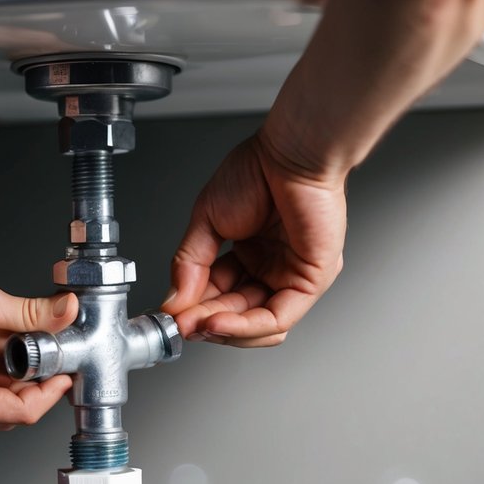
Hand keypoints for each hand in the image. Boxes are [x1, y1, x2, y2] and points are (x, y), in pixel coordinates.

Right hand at [161, 129, 345, 346]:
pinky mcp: (312, 281)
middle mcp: (273, 268)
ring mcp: (293, 276)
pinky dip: (245, 326)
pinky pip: (277, 317)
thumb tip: (173, 300)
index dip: (195, 309)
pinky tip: (218, 321)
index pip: (219, 295)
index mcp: (250, 253)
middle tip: (181, 324)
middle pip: (237, 314)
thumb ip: (189, 264)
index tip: (171, 316)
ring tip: (197, 324)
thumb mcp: (206, 221)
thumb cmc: (258, 170)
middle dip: (205, 322)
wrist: (289, 153)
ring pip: (259, 325)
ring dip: (224, 330)